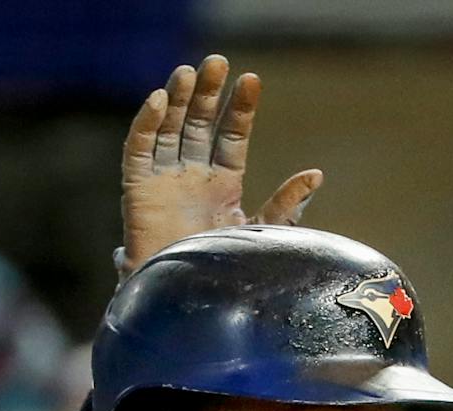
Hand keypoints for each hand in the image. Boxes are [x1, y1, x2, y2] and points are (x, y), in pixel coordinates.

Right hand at [121, 54, 322, 269]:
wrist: (190, 307)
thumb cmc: (227, 275)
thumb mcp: (262, 235)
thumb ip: (286, 206)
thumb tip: (315, 174)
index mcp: (223, 184)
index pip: (231, 135)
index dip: (240, 108)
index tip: (252, 80)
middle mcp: (192, 176)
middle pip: (198, 123)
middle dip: (208, 93)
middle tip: (218, 62)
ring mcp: (164, 181)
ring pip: (168, 129)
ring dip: (176, 99)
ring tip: (188, 73)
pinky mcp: (137, 191)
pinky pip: (137, 150)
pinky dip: (145, 124)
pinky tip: (157, 100)